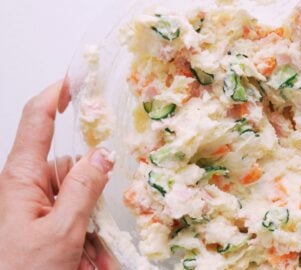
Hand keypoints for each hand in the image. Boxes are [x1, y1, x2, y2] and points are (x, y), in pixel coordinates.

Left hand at [0, 81, 116, 269]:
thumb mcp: (60, 232)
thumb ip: (84, 189)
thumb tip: (103, 155)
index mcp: (20, 178)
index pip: (37, 120)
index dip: (56, 93)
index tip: (77, 77)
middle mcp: (26, 186)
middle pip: (70, 166)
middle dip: (91, 193)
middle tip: (96, 229)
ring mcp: (36, 205)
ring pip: (78, 194)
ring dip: (90, 224)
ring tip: (86, 258)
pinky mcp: (43, 221)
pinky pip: (74, 215)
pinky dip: (86, 236)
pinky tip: (84, 260)